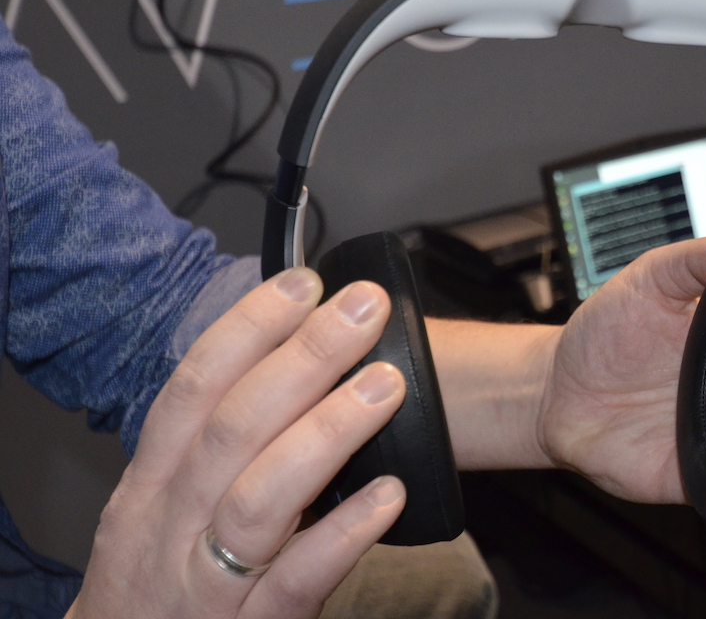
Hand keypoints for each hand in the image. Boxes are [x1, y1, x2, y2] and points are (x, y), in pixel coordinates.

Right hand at [67, 270, 407, 618]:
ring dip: (327, 432)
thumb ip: (215, 450)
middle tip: (364, 310)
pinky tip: (388, 496)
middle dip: (304, 358)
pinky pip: (295, 580)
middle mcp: (171, 526)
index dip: (249, 329)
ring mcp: (207, 583)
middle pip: (235, 426)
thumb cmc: (155, 591)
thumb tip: (294, 372)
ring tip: (386, 386)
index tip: (304, 283)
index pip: (194, 388)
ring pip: (260, 496)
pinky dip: (342, 533)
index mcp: (152, 486)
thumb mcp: (163, 511)